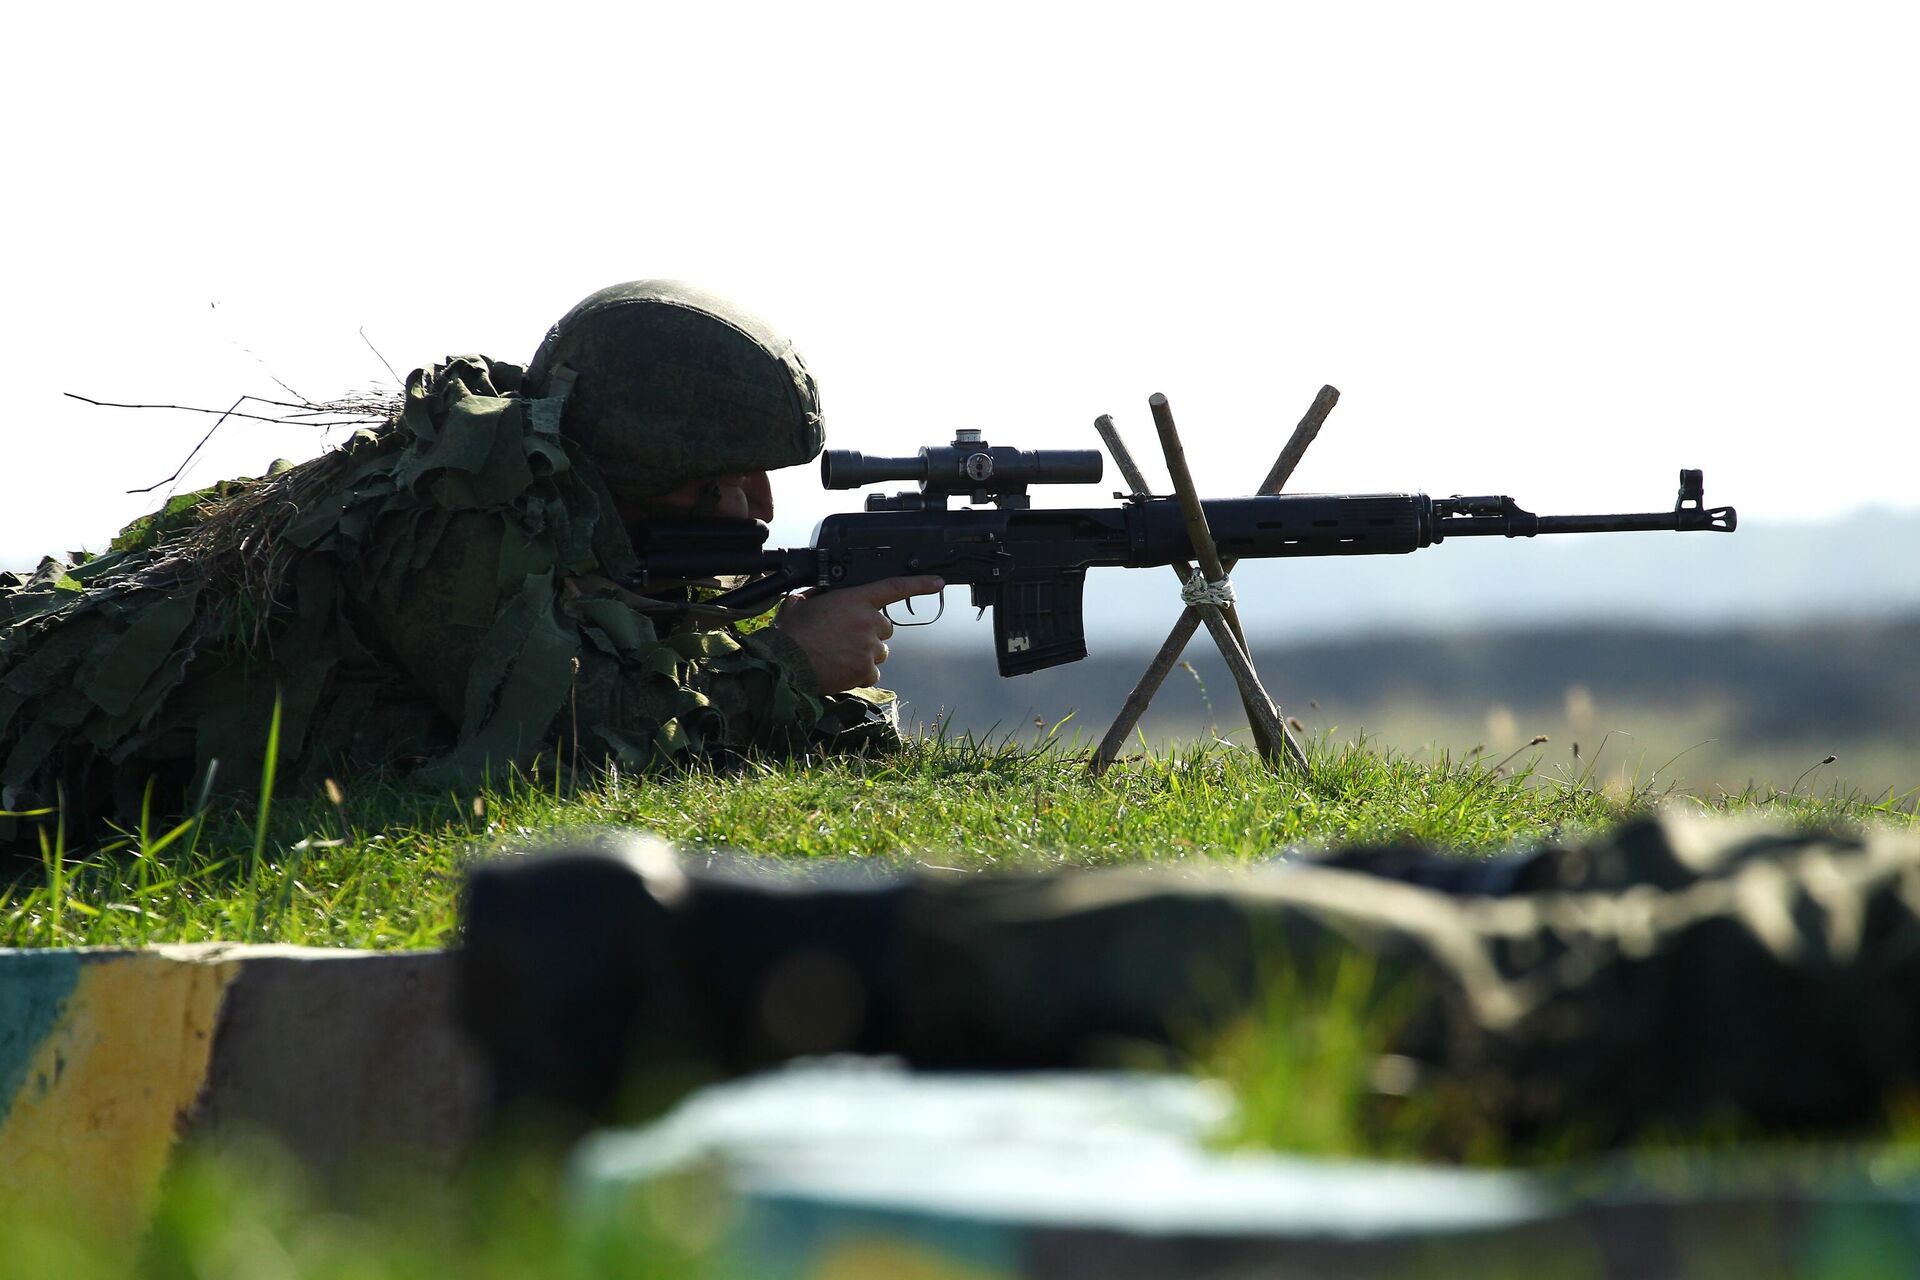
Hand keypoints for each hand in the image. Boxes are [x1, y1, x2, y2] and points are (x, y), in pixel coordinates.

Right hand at [774, 576, 943, 692]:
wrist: (787, 664)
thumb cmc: (791, 634)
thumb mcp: (800, 603)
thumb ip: (818, 595)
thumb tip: (819, 595)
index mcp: (855, 599)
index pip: (894, 587)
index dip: (919, 584)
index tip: (937, 583)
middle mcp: (868, 622)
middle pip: (884, 628)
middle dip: (869, 633)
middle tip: (845, 639)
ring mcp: (870, 648)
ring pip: (879, 652)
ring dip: (864, 654)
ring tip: (838, 656)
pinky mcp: (866, 670)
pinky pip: (872, 672)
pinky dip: (860, 673)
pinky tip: (841, 670)